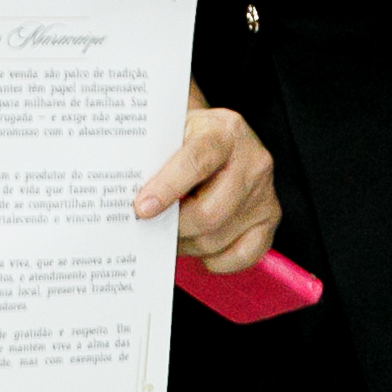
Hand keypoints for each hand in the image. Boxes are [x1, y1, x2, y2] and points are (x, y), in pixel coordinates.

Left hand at [133, 95, 279, 271]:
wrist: (219, 133)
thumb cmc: (188, 135)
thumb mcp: (172, 131)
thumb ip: (154, 157)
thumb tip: (121, 194)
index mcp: (225, 131)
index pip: (196, 162)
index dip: (167, 188)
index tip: (141, 208)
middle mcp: (252, 161)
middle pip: (209, 213)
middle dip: (173, 228)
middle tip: (149, 229)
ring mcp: (264, 192)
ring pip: (218, 238)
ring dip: (187, 245)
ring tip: (168, 236)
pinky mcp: (271, 216)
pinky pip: (244, 255)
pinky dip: (216, 260)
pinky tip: (198, 248)